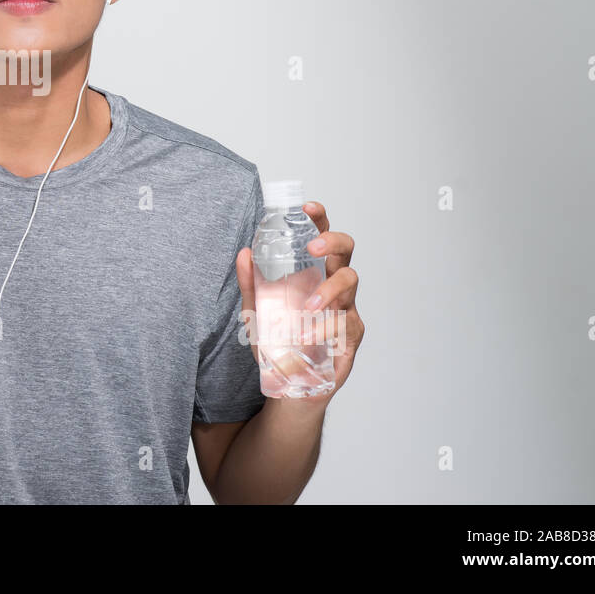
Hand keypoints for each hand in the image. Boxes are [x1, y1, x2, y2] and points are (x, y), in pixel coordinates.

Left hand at [235, 199, 362, 404]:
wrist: (288, 386)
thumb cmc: (278, 344)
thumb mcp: (256, 312)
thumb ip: (250, 284)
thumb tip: (243, 253)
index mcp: (313, 274)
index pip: (321, 240)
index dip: (320, 220)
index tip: (308, 207)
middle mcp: (333, 287)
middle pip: (346, 252)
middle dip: (333, 242)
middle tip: (312, 247)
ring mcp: (345, 309)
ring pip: (351, 283)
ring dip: (329, 289)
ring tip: (308, 305)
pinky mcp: (351, 335)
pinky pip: (346, 323)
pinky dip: (324, 328)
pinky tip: (306, 336)